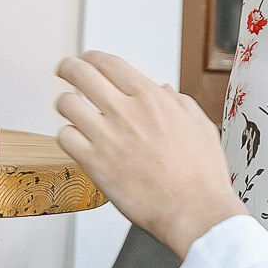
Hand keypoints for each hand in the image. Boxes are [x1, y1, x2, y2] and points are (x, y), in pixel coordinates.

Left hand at [54, 52, 244, 258]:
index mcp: (152, 98)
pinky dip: (66, 135)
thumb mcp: (201, 127)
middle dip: (68, 68)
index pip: (110, 64)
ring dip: (65, 103)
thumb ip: (180, 103)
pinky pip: (64, 137)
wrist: (194, 209)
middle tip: (65, 70)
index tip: (87, 60)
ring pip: (67, 104)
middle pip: (81, 74)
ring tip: (69, 109)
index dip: (93, 58)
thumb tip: (164, 90)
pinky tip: (75, 139)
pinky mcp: (94, 163)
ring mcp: (107, 136)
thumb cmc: (202, 174)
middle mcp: (126, 111)